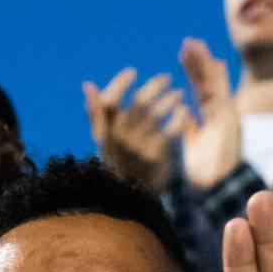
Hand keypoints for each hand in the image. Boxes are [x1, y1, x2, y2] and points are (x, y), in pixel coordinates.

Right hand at [83, 68, 192, 191]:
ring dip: (170, 98)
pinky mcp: (155, 156)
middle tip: (166, 78)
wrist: (134, 199)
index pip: (108, 101)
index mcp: (105, 133)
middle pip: (138, 102)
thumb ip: (96, 114)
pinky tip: (184, 112)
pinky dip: (178, 117)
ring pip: (156, 112)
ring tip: (180, 93)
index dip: (119, 84)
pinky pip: (169, 130)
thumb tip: (88, 85)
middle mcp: (119, 138)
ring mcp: (137, 147)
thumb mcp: (104, 142)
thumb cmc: (120, 165)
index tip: (133, 72)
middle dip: (154, 85)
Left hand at [176, 38, 242, 191]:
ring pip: (215, 84)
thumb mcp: (190, 144)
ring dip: (205, 63)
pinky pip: (222, 92)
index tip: (184, 59)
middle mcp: (220, 116)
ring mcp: (226, 115)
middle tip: (188, 44)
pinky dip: (218, 77)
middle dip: (197, 64)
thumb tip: (180, 110)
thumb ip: (187, 126)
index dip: (193, 75)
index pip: (200, 93)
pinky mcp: (229, 117)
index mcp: (209, 121)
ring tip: (194, 44)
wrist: (216, 187)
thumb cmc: (204, 173)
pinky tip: (213, 60)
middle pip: (207, 84)